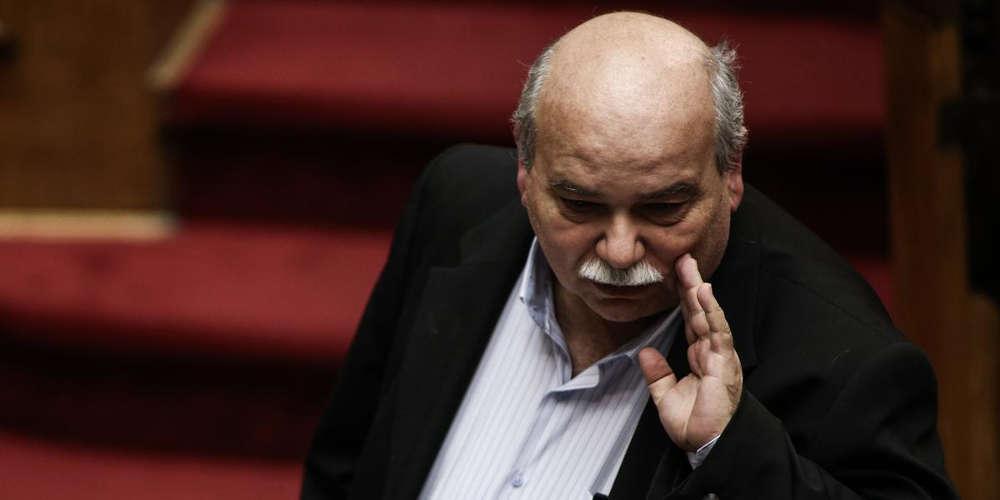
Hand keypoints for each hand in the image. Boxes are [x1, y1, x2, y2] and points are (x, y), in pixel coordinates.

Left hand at [638, 253, 742, 450]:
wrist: (707, 446)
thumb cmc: (693, 424)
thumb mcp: (665, 396)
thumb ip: (657, 373)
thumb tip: (644, 352)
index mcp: (698, 356)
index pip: (689, 319)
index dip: (682, 297)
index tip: (673, 274)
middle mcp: (711, 352)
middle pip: (699, 311)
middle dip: (691, 284)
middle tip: (682, 258)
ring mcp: (719, 356)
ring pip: (709, 316)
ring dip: (700, 291)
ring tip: (690, 268)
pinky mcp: (724, 364)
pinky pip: (718, 332)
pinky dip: (711, 311)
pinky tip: (704, 293)